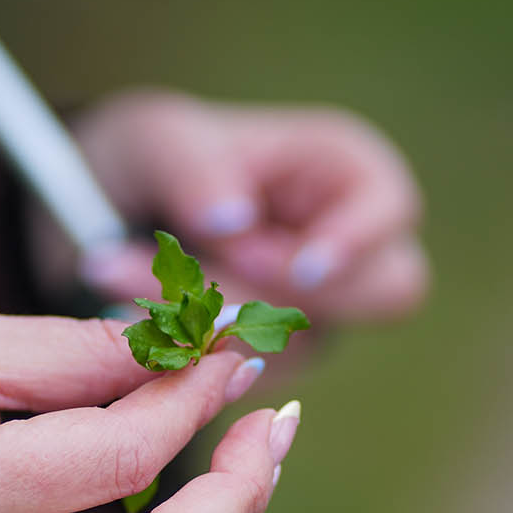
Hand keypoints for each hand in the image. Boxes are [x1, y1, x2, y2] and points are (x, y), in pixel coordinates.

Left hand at [73, 90, 428, 323]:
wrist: (120, 211)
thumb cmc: (163, 156)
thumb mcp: (164, 141)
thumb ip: (197, 172)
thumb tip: (231, 221)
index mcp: (346, 169)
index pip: (392, 211)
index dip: (356, 243)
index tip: (302, 267)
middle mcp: (350, 243)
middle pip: (380, 293)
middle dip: (291, 296)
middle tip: (209, 290)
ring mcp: (321, 305)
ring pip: (309, 338)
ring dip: (216, 324)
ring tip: (121, 280)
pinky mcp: (282, 353)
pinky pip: (259, 371)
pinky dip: (193, 349)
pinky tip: (135, 317)